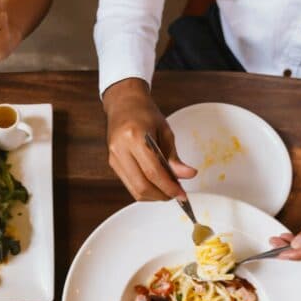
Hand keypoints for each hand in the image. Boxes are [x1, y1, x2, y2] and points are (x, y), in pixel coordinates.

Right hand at [103, 78, 195, 201]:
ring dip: (153, 195)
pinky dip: (145, 190)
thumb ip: (174, 157)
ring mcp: (114, 158)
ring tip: (167, 190)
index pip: (153, 172)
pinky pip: (130, 184)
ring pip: (134, 190)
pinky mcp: (113, 164)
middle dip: (161, 195)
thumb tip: (187, 175)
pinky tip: (156, 185)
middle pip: (142, 186)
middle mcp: (120, 150)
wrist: (124, 104)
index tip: (182, 194)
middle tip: (176, 195)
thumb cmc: (144, 114)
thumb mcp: (165, 132)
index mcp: (134, 137)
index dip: (169, 187)